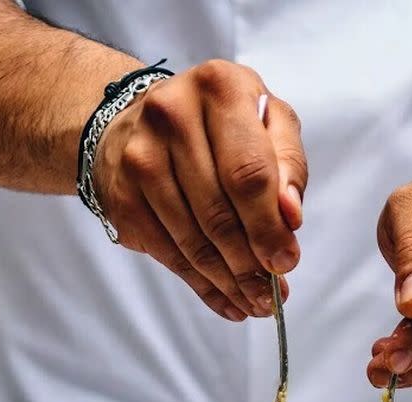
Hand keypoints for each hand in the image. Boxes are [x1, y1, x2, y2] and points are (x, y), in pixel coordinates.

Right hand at [94, 60, 306, 320]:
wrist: (141, 117)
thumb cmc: (220, 122)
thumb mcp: (267, 121)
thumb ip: (287, 164)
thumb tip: (290, 216)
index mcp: (220, 88)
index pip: (248, 172)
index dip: (268, 225)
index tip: (286, 261)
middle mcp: (172, 116)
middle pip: (218, 212)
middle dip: (250, 263)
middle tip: (271, 295)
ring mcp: (139, 157)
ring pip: (191, 240)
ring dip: (227, 281)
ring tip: (254, 303)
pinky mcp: (121, 196)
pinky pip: (167, 253)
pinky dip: (200, 284)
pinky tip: (225, 299)